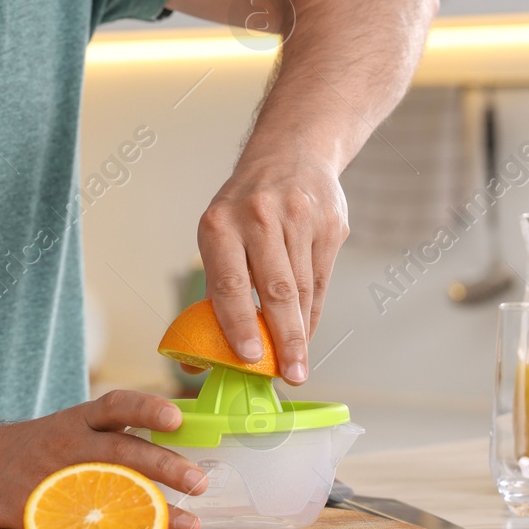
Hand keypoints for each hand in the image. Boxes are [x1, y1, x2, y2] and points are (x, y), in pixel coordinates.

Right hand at [0, 390, 207, 528]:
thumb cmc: (33, 450)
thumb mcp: (67, 431)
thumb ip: (109, 440)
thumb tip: (171, 458)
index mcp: (78, 421)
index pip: (116, 406)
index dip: (147, 409)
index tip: (176, 419)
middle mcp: (69, 445)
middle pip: (121, 451)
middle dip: (164, 466)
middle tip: (199, 482)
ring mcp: (55, 479)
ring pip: (109, 492)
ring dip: (155, 509)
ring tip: (190, 524)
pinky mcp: (41, 512)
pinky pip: (81, 528)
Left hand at [196, 144, 349, 384]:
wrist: (293, 152)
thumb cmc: (245, 207)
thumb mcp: (218, 231)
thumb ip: (216, 288)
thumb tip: (198, 360)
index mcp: (220, 223)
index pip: (231, 283)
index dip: (240, 323)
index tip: (250, 358)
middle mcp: (259, 218)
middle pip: (276, 290)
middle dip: (284, 340)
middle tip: (290, 376)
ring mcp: (299, 219)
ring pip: (303, 289)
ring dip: (301, 333)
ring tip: (298, 365)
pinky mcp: (330, 225)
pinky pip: (321, 280)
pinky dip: (314, 312)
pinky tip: (307, 333)